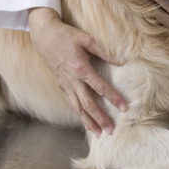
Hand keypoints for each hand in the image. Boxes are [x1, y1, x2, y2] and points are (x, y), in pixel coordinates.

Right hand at [28, 7, 127, 136]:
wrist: (44, 35)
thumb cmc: (67, 35)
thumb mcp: (87, 39)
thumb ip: (105, 52)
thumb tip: (122, 61)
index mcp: (80, 68)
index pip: (100, 87)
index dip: (113, 98)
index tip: (124, 108)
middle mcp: (72, 80)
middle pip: (88, 104)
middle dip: (100, 118)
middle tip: (112, 130)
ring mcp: (64, 84)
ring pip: (77, 108)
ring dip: (89, 122)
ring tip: (99, 133)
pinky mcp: (60, 85)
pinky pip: (70, 103)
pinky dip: (78, 114)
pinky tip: (85, 123)